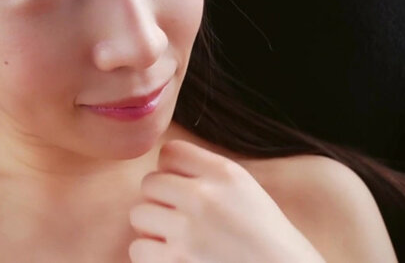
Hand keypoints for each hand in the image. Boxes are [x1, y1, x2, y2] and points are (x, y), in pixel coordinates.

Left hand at [128, 139, 325, 262]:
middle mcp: (204, 197)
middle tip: (179, 218)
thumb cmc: (266, 238)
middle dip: (160, 201)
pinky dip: (151, 256)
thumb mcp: (245, 191)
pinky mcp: (175, 262)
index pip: (170, 152)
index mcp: (224, 174)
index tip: (182, 188)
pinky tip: (174, 258)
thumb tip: (163, 169)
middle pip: (150, 183)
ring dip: (153, 229)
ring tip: (177, 239)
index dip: (171, 171)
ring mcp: (188, 232)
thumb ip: (208, 175)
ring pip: (139, 214)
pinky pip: (138, 249)